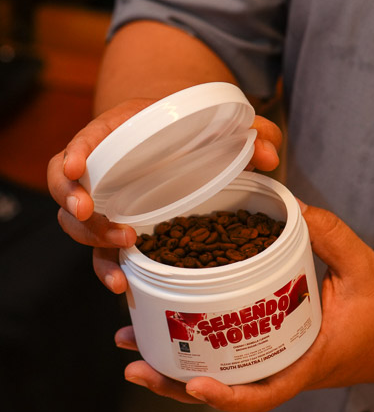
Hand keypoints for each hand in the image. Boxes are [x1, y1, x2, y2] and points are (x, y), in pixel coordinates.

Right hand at [47, 97, 281, 293]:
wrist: (186, 144)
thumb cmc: (198, 132)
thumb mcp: (224, 124)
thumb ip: (253, 130)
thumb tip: (268, 154)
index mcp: (122, 133)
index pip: (86, 138)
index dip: (74, 152)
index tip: (76, 166)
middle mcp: (105, 168)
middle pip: (68, 187)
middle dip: (72, 203)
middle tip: (89, 213)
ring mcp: (107, 201)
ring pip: (77, 224)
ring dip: (91, 240)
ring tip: (121, 253)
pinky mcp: (117, 228)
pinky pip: (101, 251)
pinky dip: (108, 269)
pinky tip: (124, 286)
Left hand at [117, 205, 373, 411]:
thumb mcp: (364, 268)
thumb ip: (331, 234)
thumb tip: (291, 205)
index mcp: (307, 360)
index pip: (263, 392)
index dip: (226, 395)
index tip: (192, 382)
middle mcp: (283, 366)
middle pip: (223, 388)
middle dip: (174, 382)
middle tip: (133, 360)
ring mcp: (275, 359)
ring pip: (218, 372)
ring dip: (173, 366)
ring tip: (131, 344)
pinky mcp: (273, 347)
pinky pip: (231, 353)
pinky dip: (198, 344)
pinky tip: (170, 323)